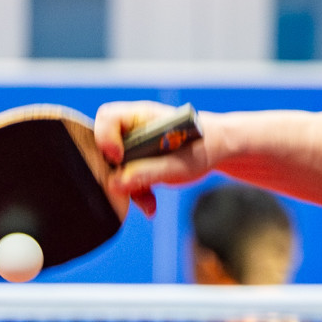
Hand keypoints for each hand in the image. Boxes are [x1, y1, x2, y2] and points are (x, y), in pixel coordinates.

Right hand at [94, 101, 217, 216]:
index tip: (119, 158)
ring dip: (127, 189)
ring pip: (113, 168)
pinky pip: (125, 180)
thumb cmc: (204, 146)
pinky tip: (151, 205)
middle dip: (114, 172)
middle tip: (129, 186)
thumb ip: (149, 172)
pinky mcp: (137, 164)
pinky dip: (135, 194)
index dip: (105, 137)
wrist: (218, 150)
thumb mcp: (181, 163)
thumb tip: (116, 183)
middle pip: (103, 146)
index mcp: (142, 116)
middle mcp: (134, 129)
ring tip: (149, 202)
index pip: (108, 117)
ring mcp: (134, 147)